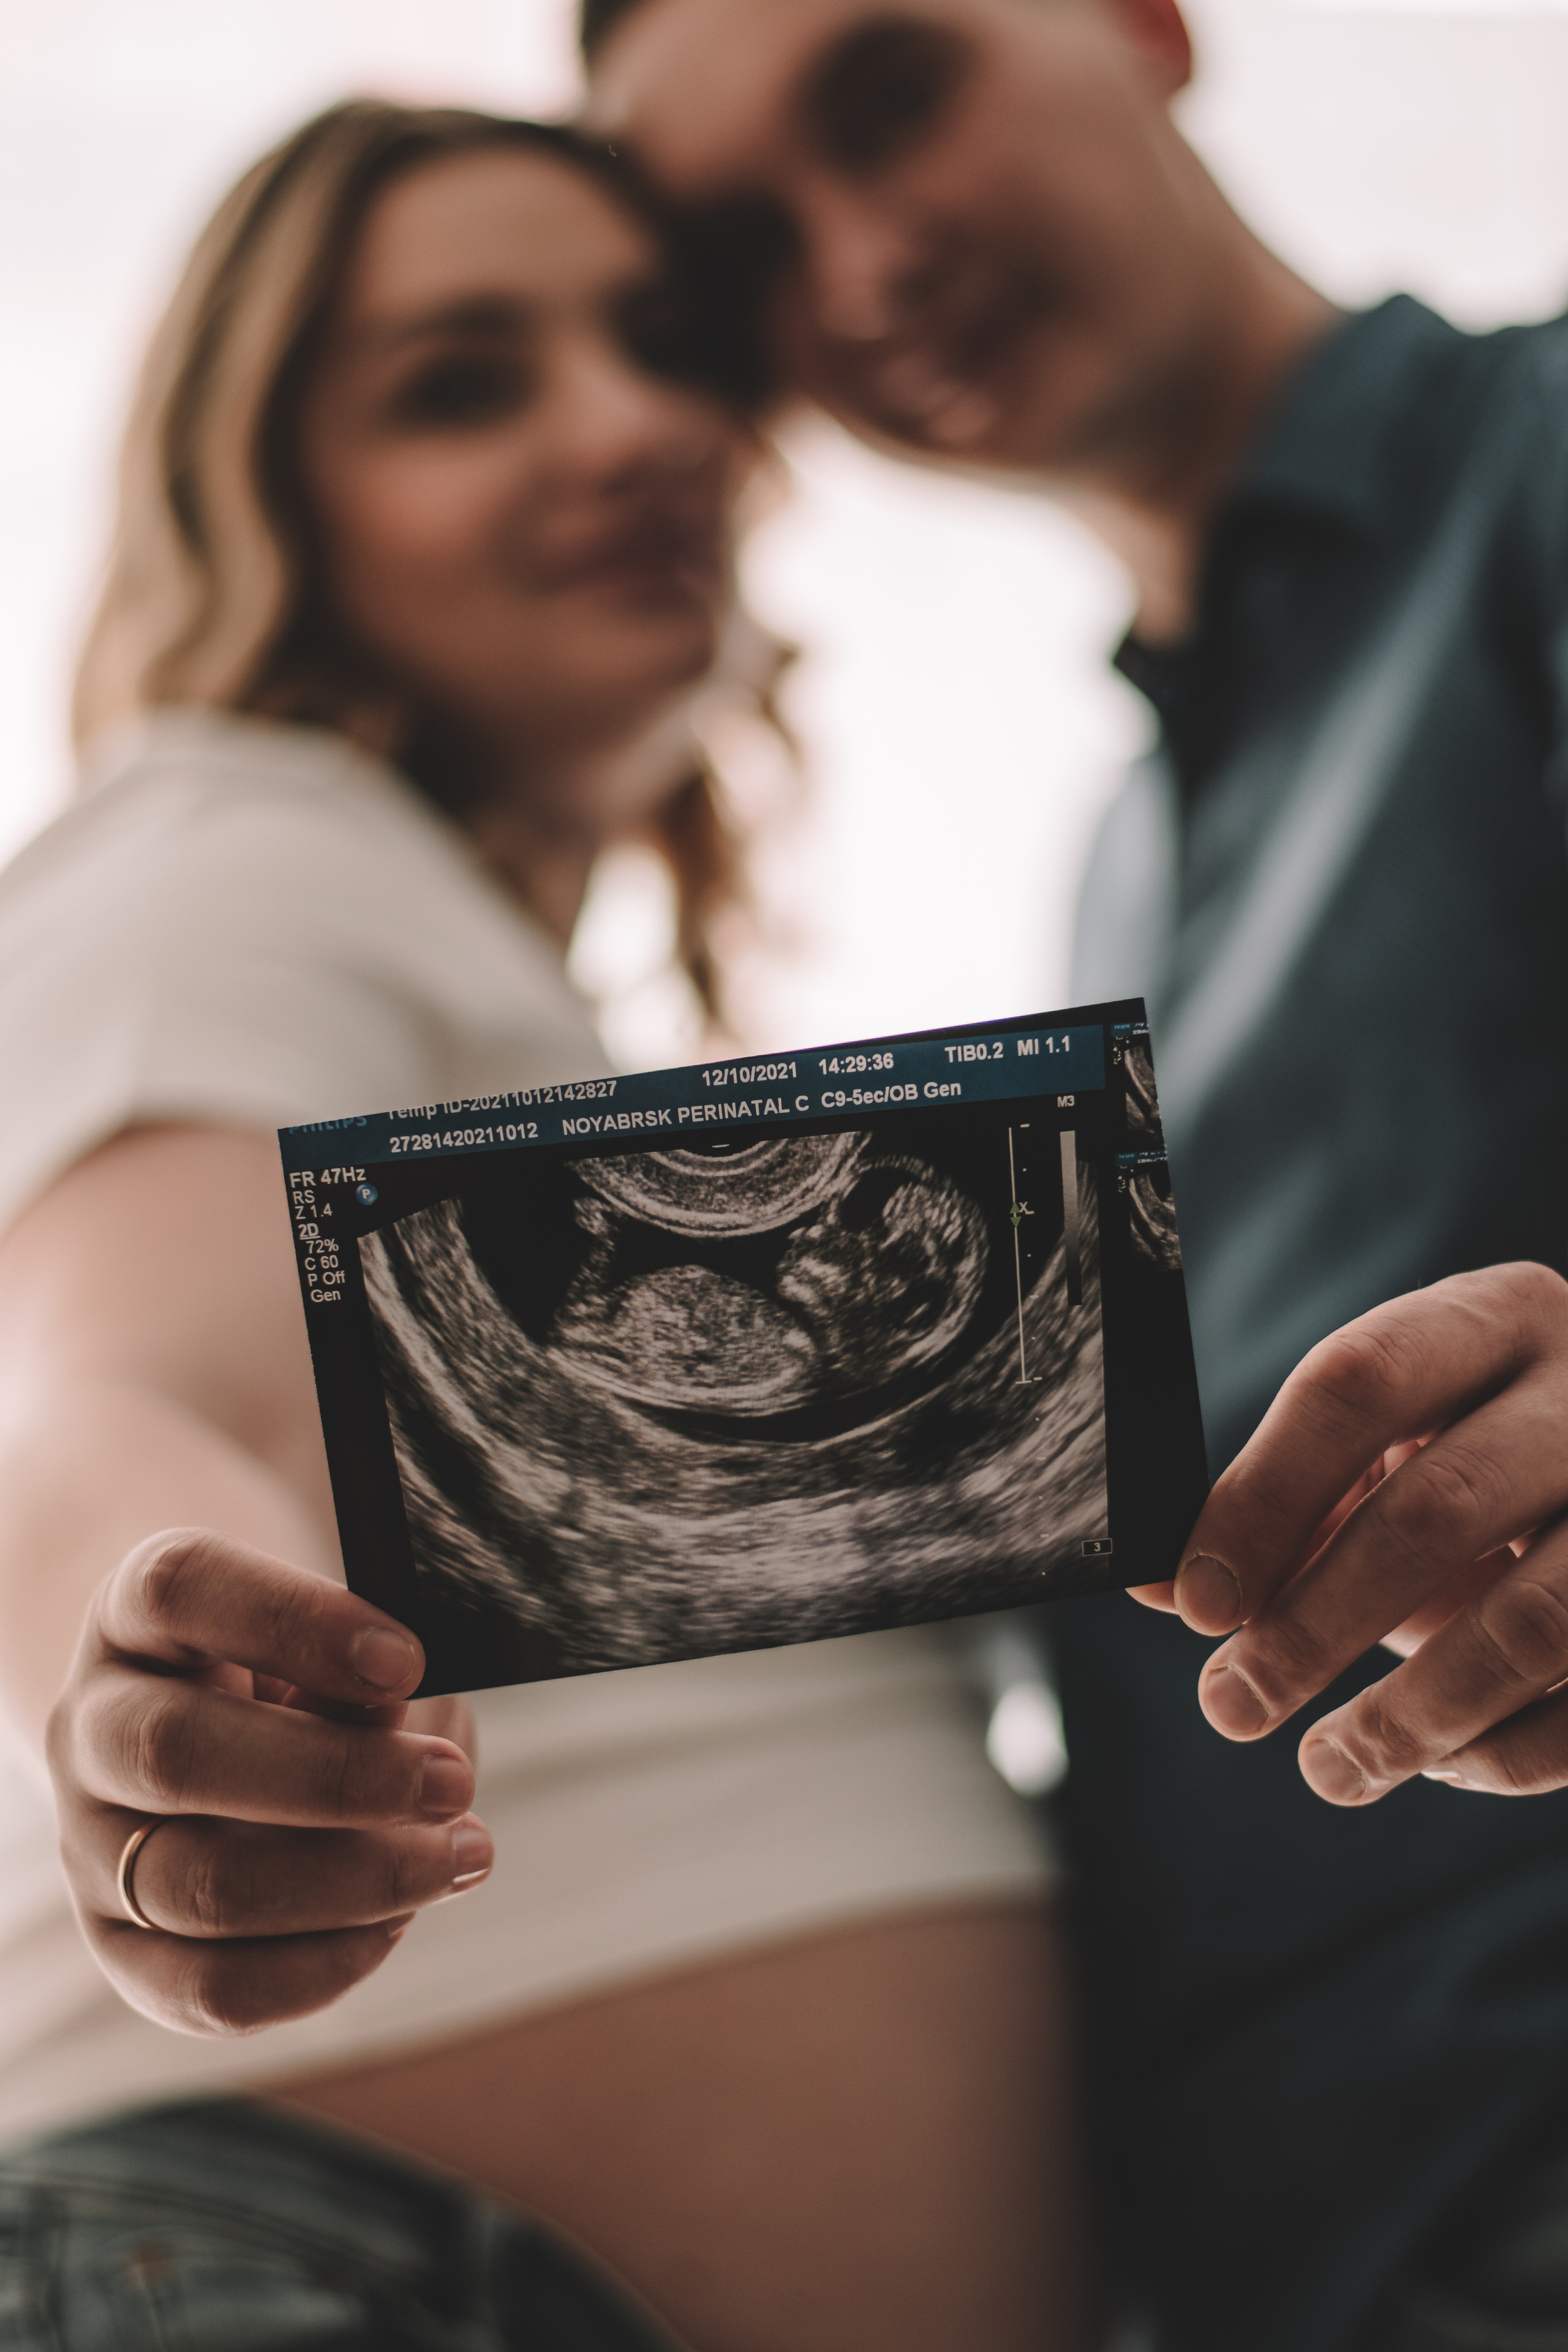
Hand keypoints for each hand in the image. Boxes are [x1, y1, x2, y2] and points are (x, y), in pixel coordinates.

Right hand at [47, 1527, 491, 2034]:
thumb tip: (390, 1726)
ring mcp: (92, 1846)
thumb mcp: (322, 1645)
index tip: (407, 1662)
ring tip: (457, 1857)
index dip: (295, 1624)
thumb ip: (351, 1678)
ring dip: (352, 1882)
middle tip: (452, 1783)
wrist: (204, 1735)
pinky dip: (322, 1965)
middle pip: (175, 1753)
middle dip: (337, 1777)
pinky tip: (395, 1922)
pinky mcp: (123, 1949)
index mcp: (134, 1615)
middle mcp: (91, 1727)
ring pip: (199, 1886)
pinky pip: (210, 1990)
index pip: (180, 1589)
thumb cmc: (289, 1674)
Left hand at [1129, 1264, 1567, 1804]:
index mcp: (1496, 1317)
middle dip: (1317, 1625)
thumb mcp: (1394, 1447)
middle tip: (1231, 1707)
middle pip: (1439, 1508)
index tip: (1195, 1604)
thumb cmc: (1487, 1455)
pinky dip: (1507, 1751)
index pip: (1358, 1382)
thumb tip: (1155, 1584)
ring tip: (1327, 1767)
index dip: (1265, 1498)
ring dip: (1413, 1714)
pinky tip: (1440, 1762)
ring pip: (1535, 1622)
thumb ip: (1282, 1510)